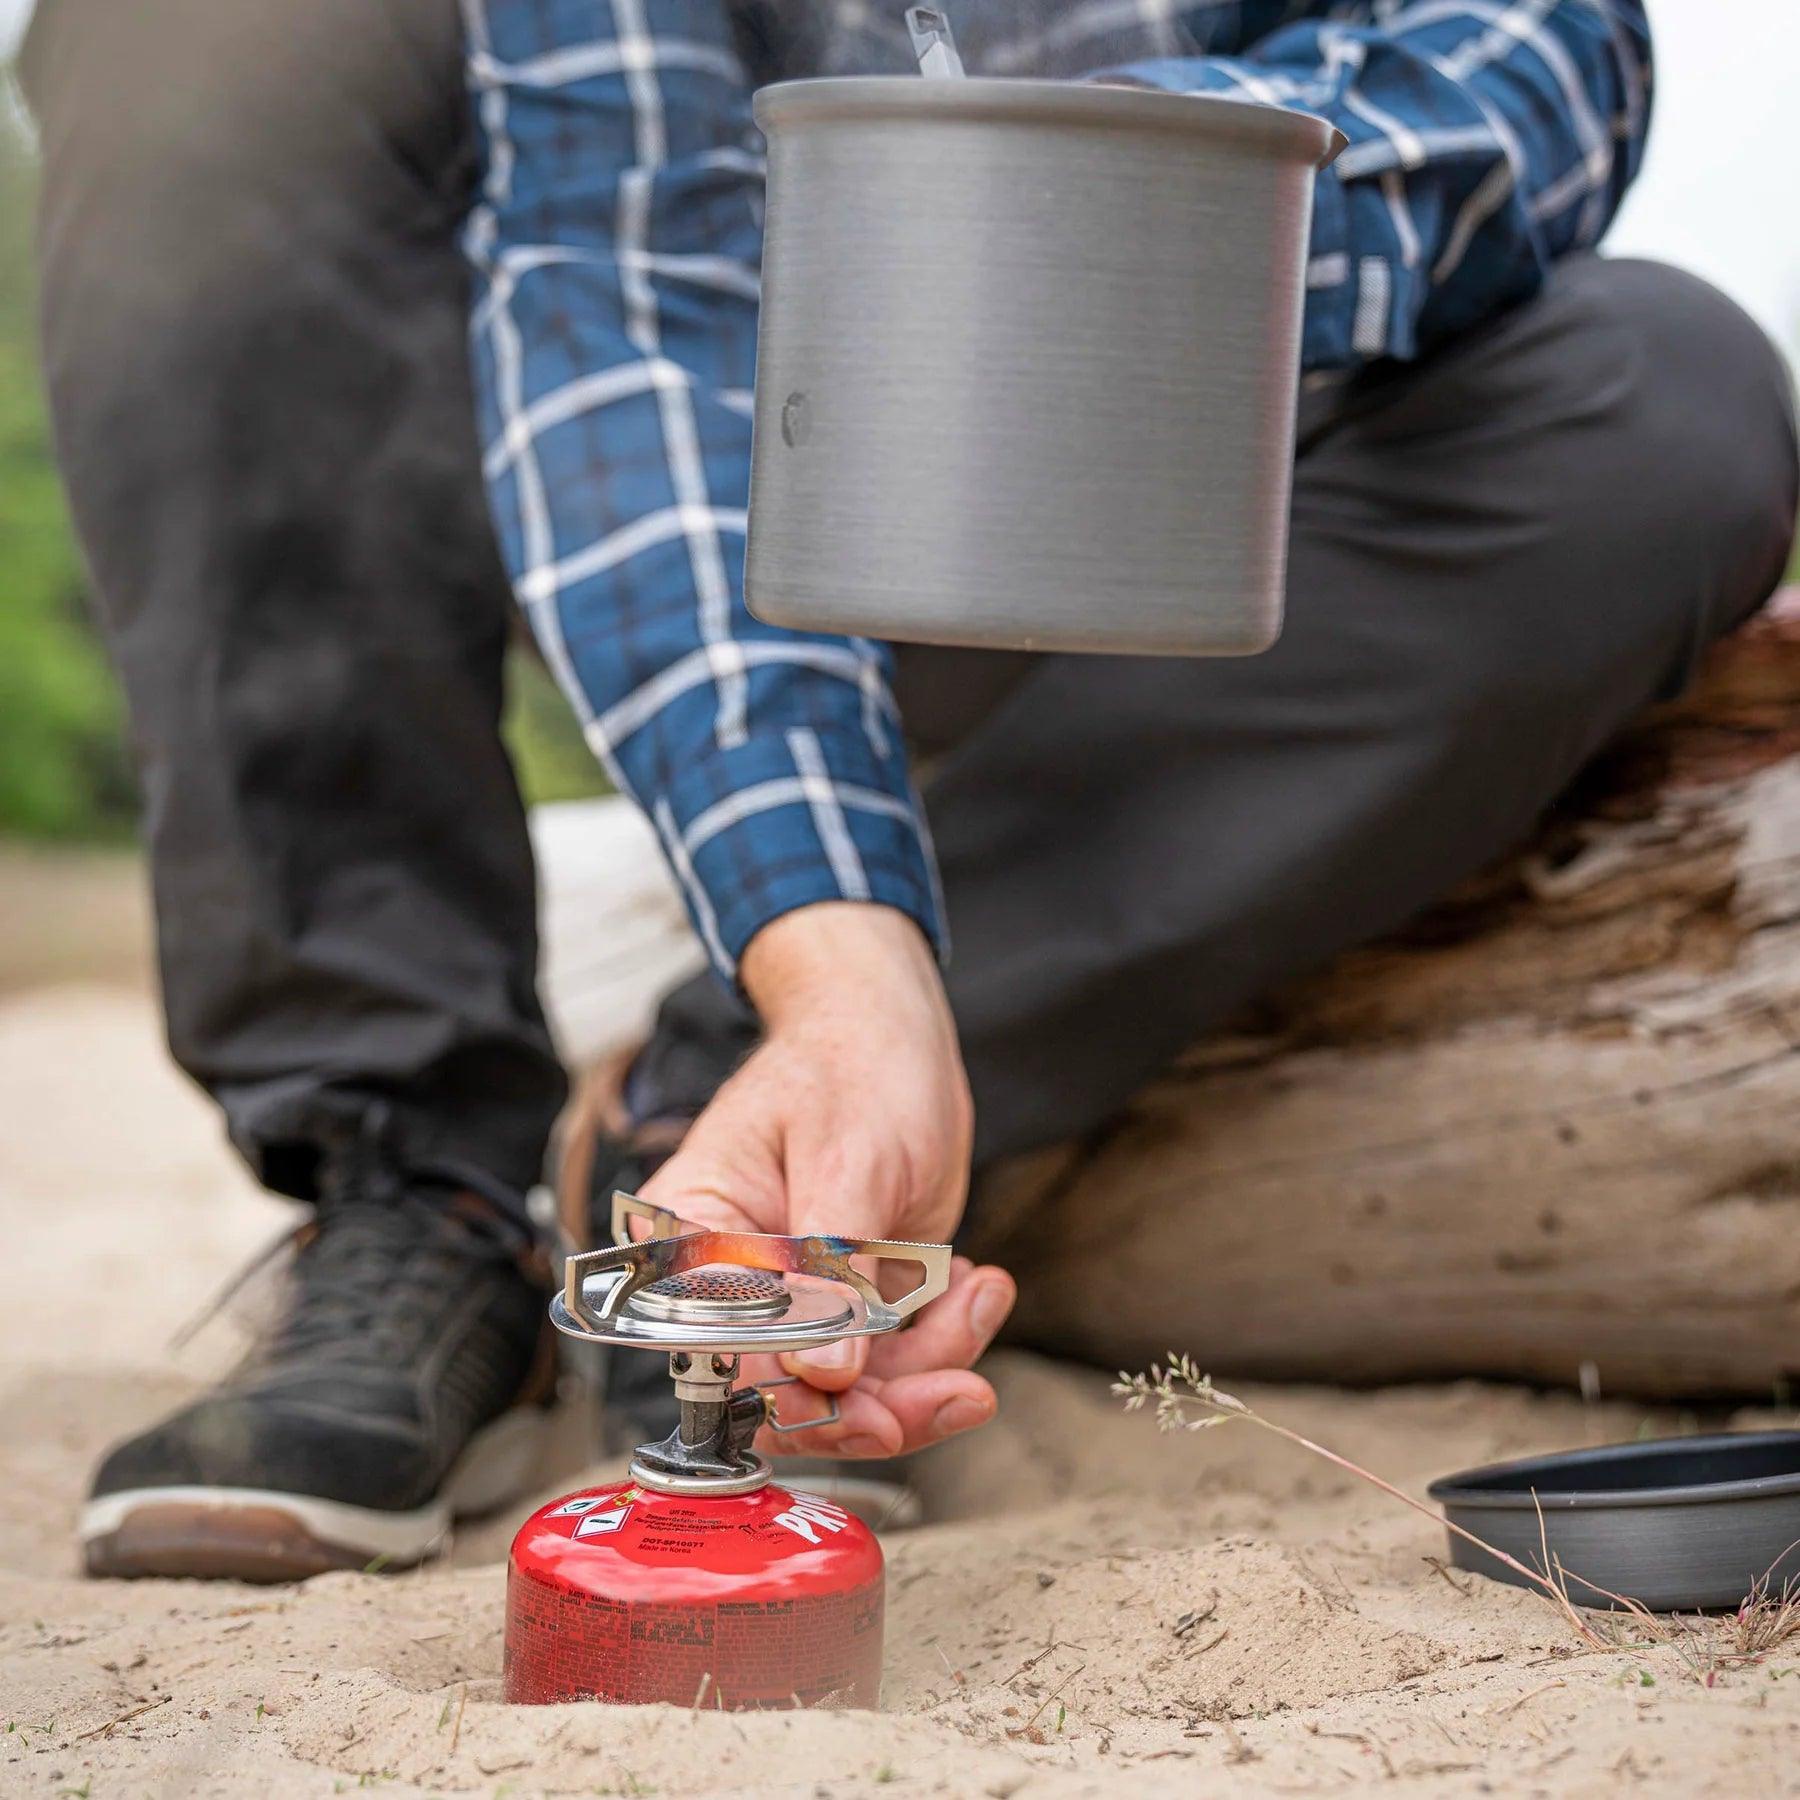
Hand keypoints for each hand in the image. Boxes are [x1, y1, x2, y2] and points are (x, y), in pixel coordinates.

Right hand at [638, 902, 1014, 1457]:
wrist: (892, 1028)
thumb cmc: (851, 1062)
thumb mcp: (848, 1158)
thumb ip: (834, 1268)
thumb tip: (825, 1374)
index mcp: (694, 1237)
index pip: (721, 1357)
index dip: (793, 1403)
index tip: (874, 1414)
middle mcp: (736, 1280)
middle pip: (788, 1395)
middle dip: (882, 1404)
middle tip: (959, 1390)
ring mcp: (798, 1294)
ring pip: (854, 1389)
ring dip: (931, 1364)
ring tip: (982, 1294)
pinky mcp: (852, 1296)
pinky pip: (895, 1357)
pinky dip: (946, 1336)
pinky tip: (977, 1284)